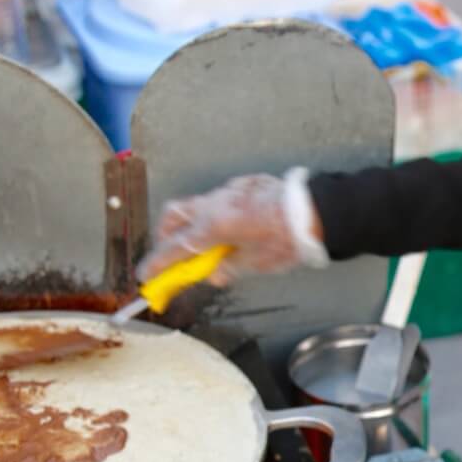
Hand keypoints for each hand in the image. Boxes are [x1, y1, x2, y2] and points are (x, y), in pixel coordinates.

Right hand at [139, 172, 320, 284]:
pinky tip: (230, 231)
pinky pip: (218, 201)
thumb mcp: (256, 263)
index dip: (158, 264)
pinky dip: (214, 217)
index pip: (176, 248)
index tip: (145, 276)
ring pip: (195, 205)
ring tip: (204, 248)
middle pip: (174, 215)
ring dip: (191, 225)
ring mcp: (228, 191)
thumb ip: (229, 268)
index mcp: (214, 225)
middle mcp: (215, 203)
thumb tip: (214, 275)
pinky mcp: (242, 186)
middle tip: (171, 257)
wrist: (316, 210)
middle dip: (166, 235)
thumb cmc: (287, 239)